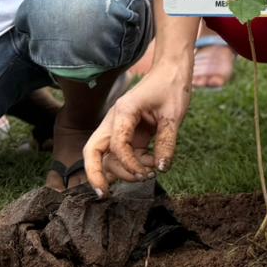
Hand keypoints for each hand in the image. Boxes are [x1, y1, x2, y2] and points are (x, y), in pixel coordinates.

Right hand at [83, 60, 189, 196]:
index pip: (116, 145)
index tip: (148, 171)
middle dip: (95, 174)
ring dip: (125, 171)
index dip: (129, 163)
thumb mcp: (173, 115)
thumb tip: (162, 169)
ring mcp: (118, 128)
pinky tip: (153, 163)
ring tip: (150, 171)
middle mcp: (114, 120)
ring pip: (107, 157)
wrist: (172, 71)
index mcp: (123, 112)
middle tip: (105, 194)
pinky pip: (122, 156)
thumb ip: (167, 142)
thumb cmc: (171, 87)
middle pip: (92, 151)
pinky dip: (134, 165)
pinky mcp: (128, 134)